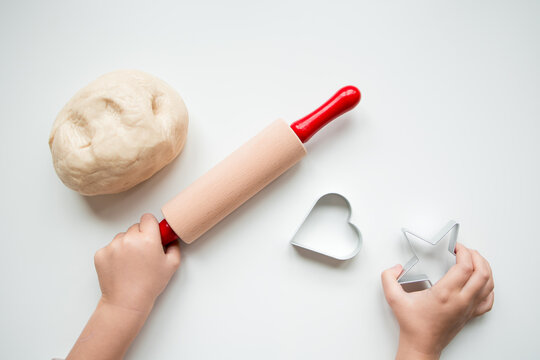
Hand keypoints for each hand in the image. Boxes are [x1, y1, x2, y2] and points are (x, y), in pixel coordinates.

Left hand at [94, 213, 180, 312]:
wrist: (127, 302)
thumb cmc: (149, 285)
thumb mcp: (172, 265)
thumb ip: (174, 246)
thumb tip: (170, 238)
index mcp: (147, 239)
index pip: (147, 218)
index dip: (151, 226)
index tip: (151, 234)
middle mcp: (129, 239)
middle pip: (135, 227)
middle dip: (139, 237)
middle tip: (143, 253)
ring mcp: (113, 246)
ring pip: (122, 237)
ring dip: (126, 245)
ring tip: (131, 263)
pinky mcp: (101, 253)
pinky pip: (110, 247)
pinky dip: (114, 254)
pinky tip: (121, 267)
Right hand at [381, 243, 493, 359]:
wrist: (421, 344)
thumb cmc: (412, 325)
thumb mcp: (393, 298)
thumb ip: (389, 278)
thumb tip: (396, 267)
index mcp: (445, 293)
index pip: (465, 267)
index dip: (464, 252)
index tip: (456, 247)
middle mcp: (461, 300)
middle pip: (482, 272)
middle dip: (476, 256)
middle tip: (466, 251)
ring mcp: (468, 308)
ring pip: (488, 284)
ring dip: (484, 268)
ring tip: (475, 261)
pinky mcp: (470, 314)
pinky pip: (488, 300)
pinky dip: (489, 287)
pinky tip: (482, 283)